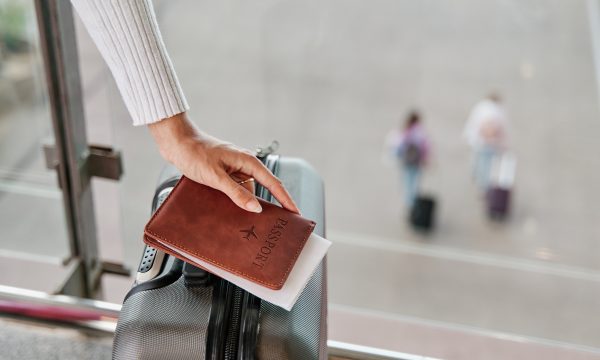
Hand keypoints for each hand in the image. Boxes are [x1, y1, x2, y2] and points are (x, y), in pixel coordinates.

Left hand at [148, 113, 298, 213]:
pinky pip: (236, 189)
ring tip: (248, 221)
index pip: (273, 183)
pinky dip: (235, 200)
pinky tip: (231, 210)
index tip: (295, 212)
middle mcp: (244, 164)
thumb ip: (237, 193)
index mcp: (248, 161)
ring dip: (247, 204)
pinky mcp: (224, 172)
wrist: (176, 142)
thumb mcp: (216, 177)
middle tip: (277, 222)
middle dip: (271, 204)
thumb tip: (256, 207)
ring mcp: (234, 168)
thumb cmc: (194, 153)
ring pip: (247, 190)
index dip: (286, 199)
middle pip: (263, 188)